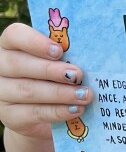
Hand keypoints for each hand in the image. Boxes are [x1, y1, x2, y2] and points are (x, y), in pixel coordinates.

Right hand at [0, 21, 91, 140]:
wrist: (41, 113)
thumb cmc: (53, 78)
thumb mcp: (58, 63)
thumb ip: (66, 56)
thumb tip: (91, 54)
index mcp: (10, 46)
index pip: (14, 35)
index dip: (35, 42)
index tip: (59, 50)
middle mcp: (0, 68)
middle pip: (19, 64)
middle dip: (51, 70)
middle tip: (78, 75)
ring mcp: (2, 93)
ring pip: (28, 90)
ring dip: (60, 93)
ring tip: (84, 94)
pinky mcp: (9, 116)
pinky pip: (33, 113)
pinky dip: (57, 111)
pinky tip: (76, 109)